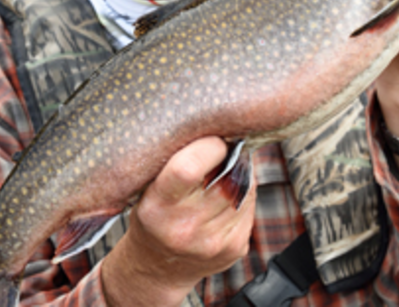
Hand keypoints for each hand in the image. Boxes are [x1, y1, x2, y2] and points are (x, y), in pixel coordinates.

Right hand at [100, 137, 255, 306]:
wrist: (157, 269)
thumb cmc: (153, 218)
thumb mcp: (147, 190)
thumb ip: (175, 163)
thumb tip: (217, 130)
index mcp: (157, 208)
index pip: (189, 168)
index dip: (209, 146)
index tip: (212, 139)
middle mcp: (185, 228)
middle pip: (224, 178)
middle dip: (230, 157)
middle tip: (223, 150)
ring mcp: (212, 242)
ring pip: (243, 189)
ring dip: (239, 174)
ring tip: (223, 174)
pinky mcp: (234, 248)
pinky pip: (251, 206)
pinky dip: (244, 193)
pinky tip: (227, 196)